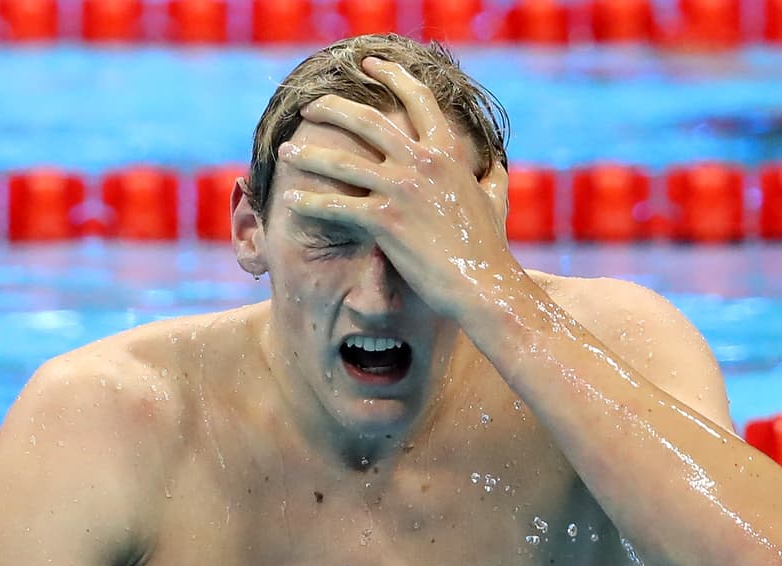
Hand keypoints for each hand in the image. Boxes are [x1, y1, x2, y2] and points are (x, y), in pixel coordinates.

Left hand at [277, 57, 525, 319]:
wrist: (483, 284)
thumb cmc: (489, 248)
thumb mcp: (495, 199)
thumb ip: (491, 176)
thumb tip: (495, 164)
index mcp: (447, 151)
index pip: (417, 98)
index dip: (390, 75)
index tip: (369, 64)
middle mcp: (422, 161)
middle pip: (366, 121)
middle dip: (332, 108)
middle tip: (309, 106)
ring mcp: (402, 189)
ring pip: (341, 162)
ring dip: (308, 156)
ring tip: (286, 153)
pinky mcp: (385, 220)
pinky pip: (336, 207)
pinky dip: (310, 203)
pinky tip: (290, 202)